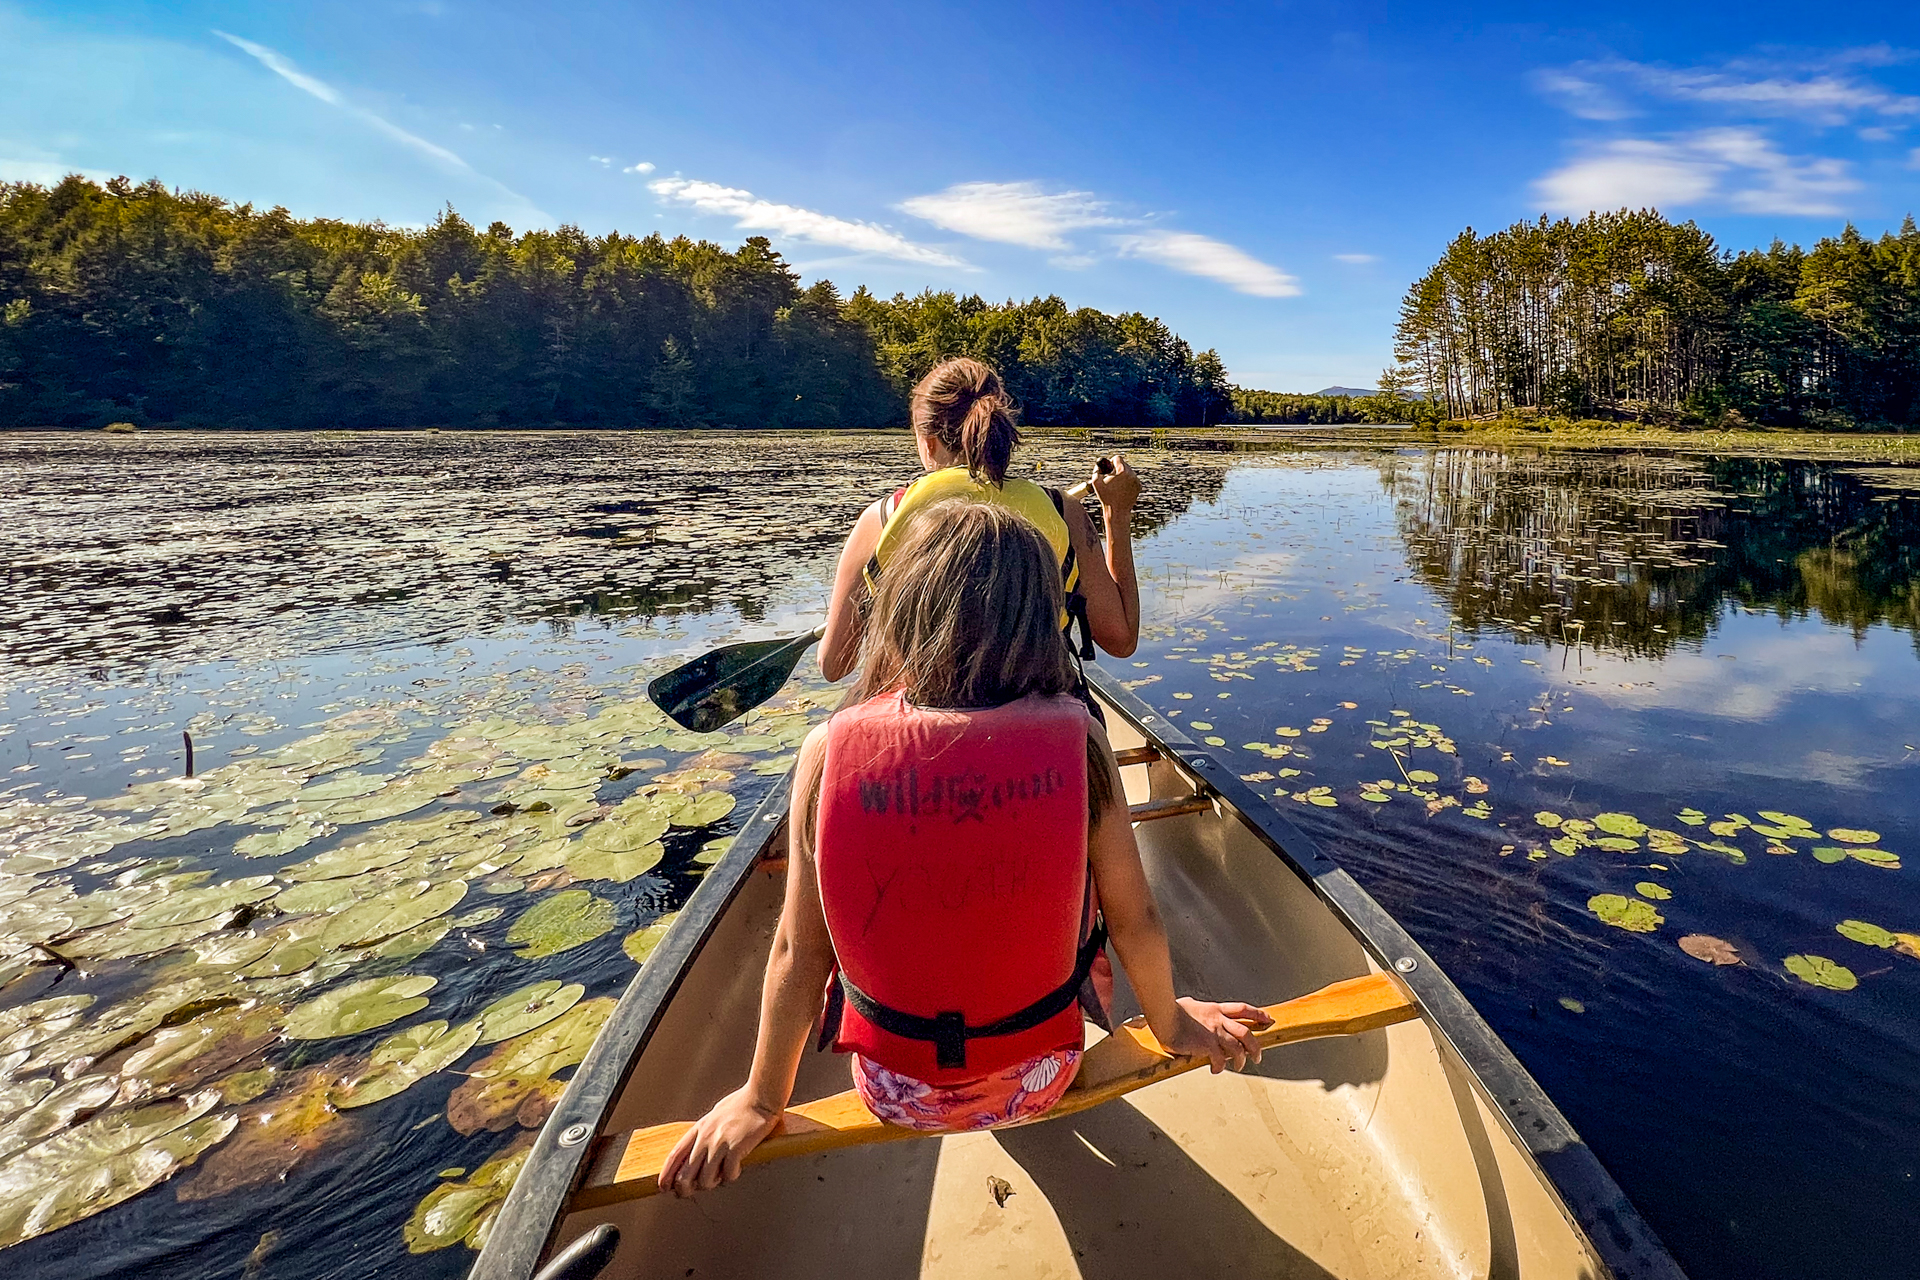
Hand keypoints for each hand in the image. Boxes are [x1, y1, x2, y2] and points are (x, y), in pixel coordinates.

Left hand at [658, 1086, 782, 1197]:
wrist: (761, 1096)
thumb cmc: (741, 1104)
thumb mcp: (714, 1116)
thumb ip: (704, 1132)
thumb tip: (698, 1148)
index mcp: (699, 1129)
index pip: (675, 1156)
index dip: (666, 1174)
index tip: (663, 1186)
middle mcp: (706, 1137)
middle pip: (685, 1174)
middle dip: (684, 1189)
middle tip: (688, 1192)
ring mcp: (720, 1143)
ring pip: (706, 1179)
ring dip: (711, 1183)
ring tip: (719, 1176)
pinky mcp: (736, 1148)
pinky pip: (728, 1174)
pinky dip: (731, 1176)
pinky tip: (735, 1169)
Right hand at [1091, 454, 1140, 512]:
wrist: (1117, 511)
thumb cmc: (1106, 497)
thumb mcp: (1096, 482)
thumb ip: (1096, 470)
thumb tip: (1099, 465)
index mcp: (1122, 471)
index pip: (1118, 458)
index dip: (1111, 461)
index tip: (1109, 467)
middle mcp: (1132, 474)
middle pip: (1124, 464)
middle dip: (1117, 469)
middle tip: (1111, 477)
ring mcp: (1136, 480)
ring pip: (1128, 472)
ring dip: (1122, 476)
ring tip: (1115, 486)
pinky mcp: (1139, 486)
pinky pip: (1132, 479)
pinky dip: (1127, 482)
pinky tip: (1121, 490)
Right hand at [1162, 998, 1272, 1073]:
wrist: (1164, 1015)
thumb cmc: (1172, 1009)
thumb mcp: (1190, 1004)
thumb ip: (1197, 1007)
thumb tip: (1192, 1005)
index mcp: (1216, 1009)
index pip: (1243, 1009)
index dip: (1258, 1014)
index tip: (1269, 1019)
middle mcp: (1219, 1020)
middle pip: (1246, 1033)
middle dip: (1255, 1046)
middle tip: (1257, 1056)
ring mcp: (1214, 1032)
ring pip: (1238, 1048)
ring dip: (1241, 1060)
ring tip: (1239, 1067)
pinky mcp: (1207, 1044)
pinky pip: (1220, 1059)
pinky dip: (1220, 1067)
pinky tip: (1215, 1070)